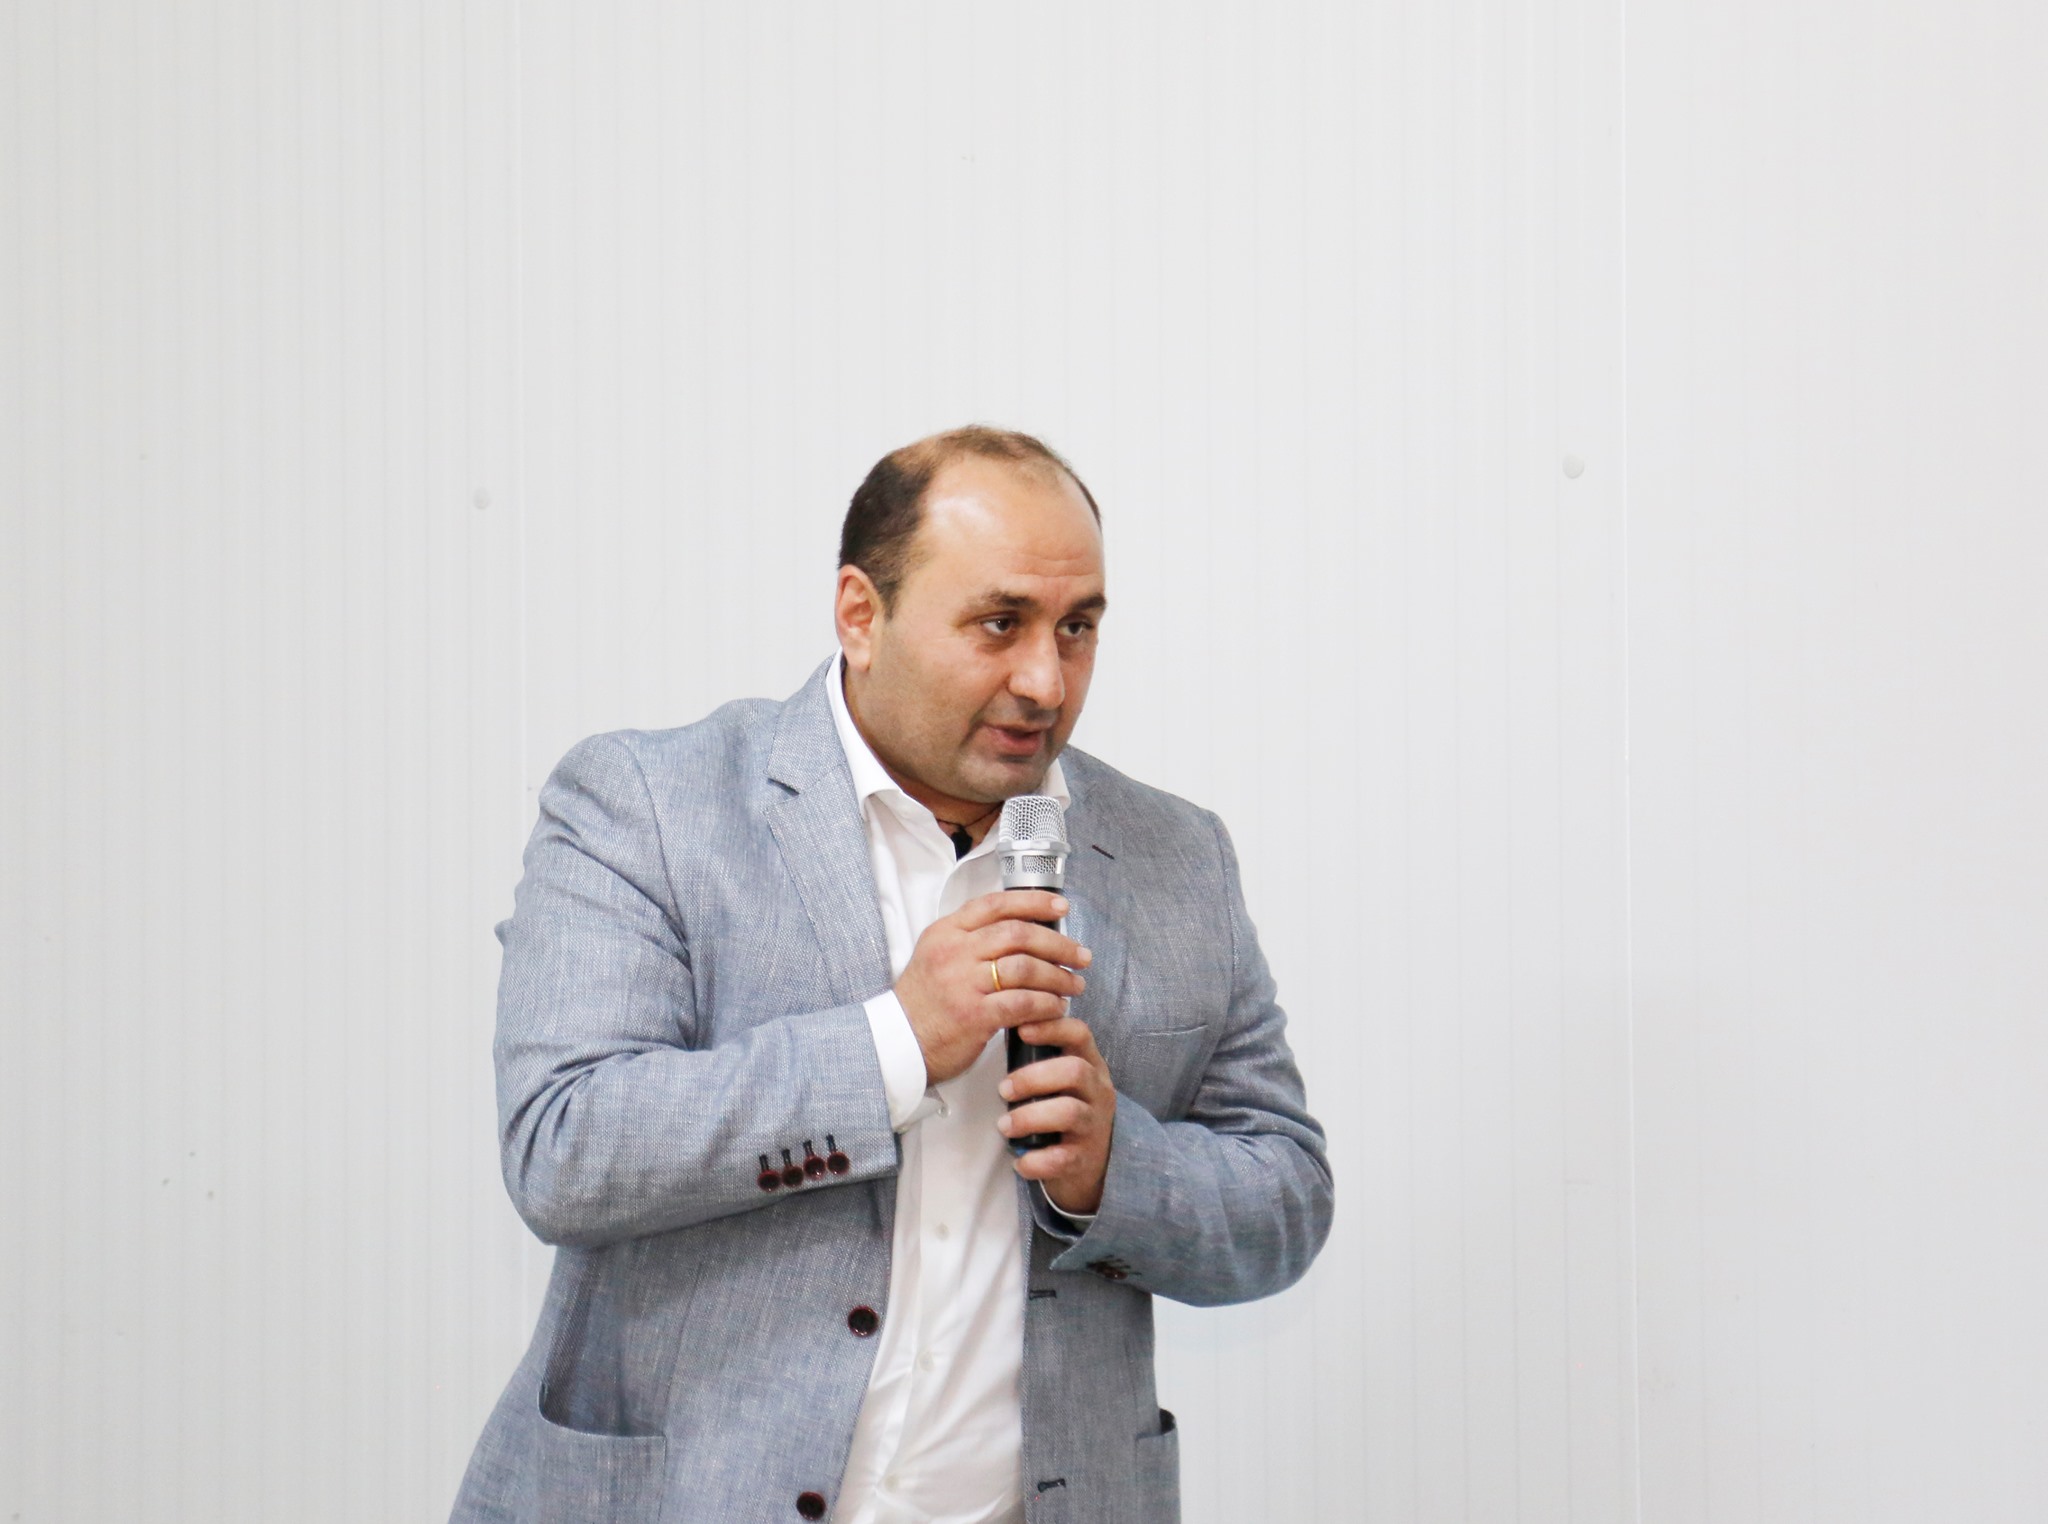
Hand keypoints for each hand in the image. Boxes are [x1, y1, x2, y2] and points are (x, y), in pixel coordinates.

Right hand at [894, 891, 1091, 1084]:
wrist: (897, 1044)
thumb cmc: (923, 1004)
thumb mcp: (936, 957)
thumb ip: (971, 940)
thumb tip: (1023, 932)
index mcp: (946, 932)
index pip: (996, 904)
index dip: (1034, 902)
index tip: (1061, 908)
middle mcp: (954, 951)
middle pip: (1018, 933)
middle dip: (1057, 944)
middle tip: (1080, 956)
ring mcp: (963, 982)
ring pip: (1025, 967)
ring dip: (1058, 976)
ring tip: (1073, 985)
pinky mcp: (973, 1015)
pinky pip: (1022, 1002)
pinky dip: (1046, 1004)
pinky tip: (1056, 1008)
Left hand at [997, 1013, 1116, 1215]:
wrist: (1090, 1166)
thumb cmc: (1064, 1111)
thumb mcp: (1062, 1080)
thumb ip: (1042, 1058)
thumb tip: (1004, 1026)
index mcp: (1091, 1065)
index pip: (1080, 1034)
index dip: (1051, 1027)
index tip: (1021, 1030)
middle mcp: (1098, 1092)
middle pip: (1074, 1071)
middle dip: (1033, 1077)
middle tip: (1003, 1089)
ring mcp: (1095, 1126)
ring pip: (1068, 1113)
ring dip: (1029, 1117)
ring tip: (1004, 1126)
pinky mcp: (1085, 1159)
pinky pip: (1061, 1158)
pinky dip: (1035, 1160)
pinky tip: (1019, 1161)